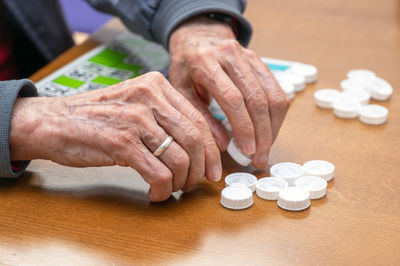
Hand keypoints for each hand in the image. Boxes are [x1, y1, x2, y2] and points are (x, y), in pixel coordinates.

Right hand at [9, 72, 221, 200]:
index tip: (214, 170)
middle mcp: (149, 97)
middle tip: (194, 185)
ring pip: (180, 159)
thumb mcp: (135, 104)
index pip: (198, 120)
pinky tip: (155, 193)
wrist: (53, 121)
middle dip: (200, 169)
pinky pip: (158, 174)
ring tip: (172, 189)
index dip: (211, 150)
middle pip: (194, 139)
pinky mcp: (121, 142)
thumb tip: (198, 147)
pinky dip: (163, 190)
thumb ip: (165, 117)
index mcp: (157, 85)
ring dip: (181, 182)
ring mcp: (135, 119)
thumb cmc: (97, 117)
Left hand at [169, 16, 290, 167]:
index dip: (243, 127)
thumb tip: (224, 145)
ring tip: (265, 148)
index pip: (232, 98)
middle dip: (262, 133)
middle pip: (257, 98)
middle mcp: (231, 55)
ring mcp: (249, 56)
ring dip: (273, 126)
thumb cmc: (186, 68)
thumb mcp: (181, 92)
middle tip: (259, 158)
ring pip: (272, 95)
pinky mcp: (260, 61)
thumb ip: (201, 117)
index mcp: (205, 63)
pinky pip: (277, 90)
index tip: (247, 151)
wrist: (197, 38)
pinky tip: (269, 131)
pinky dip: (276, 115)